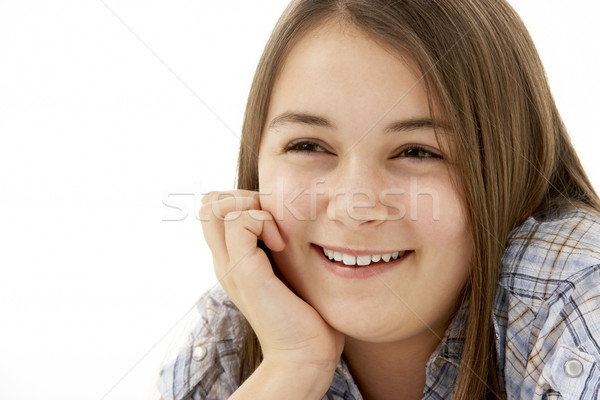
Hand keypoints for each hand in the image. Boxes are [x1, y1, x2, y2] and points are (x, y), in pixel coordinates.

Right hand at [200, 190, 343, 390]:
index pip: (214, 209)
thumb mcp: (286, 271)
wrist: (304, 355)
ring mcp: (230, 266)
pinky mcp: (244, 272)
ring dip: (252, 207)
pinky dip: (264, 221)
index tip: (272, 221)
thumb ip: (277, 249)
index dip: (241, 200)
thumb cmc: (304, 314)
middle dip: (243, 197)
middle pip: (209, 203)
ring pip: (215, 205)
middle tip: (271, 222)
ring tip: (276, 234)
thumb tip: (288, 222)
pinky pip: (240, 221)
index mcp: (231, 261)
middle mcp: (224, 261)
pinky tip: (282, 245)